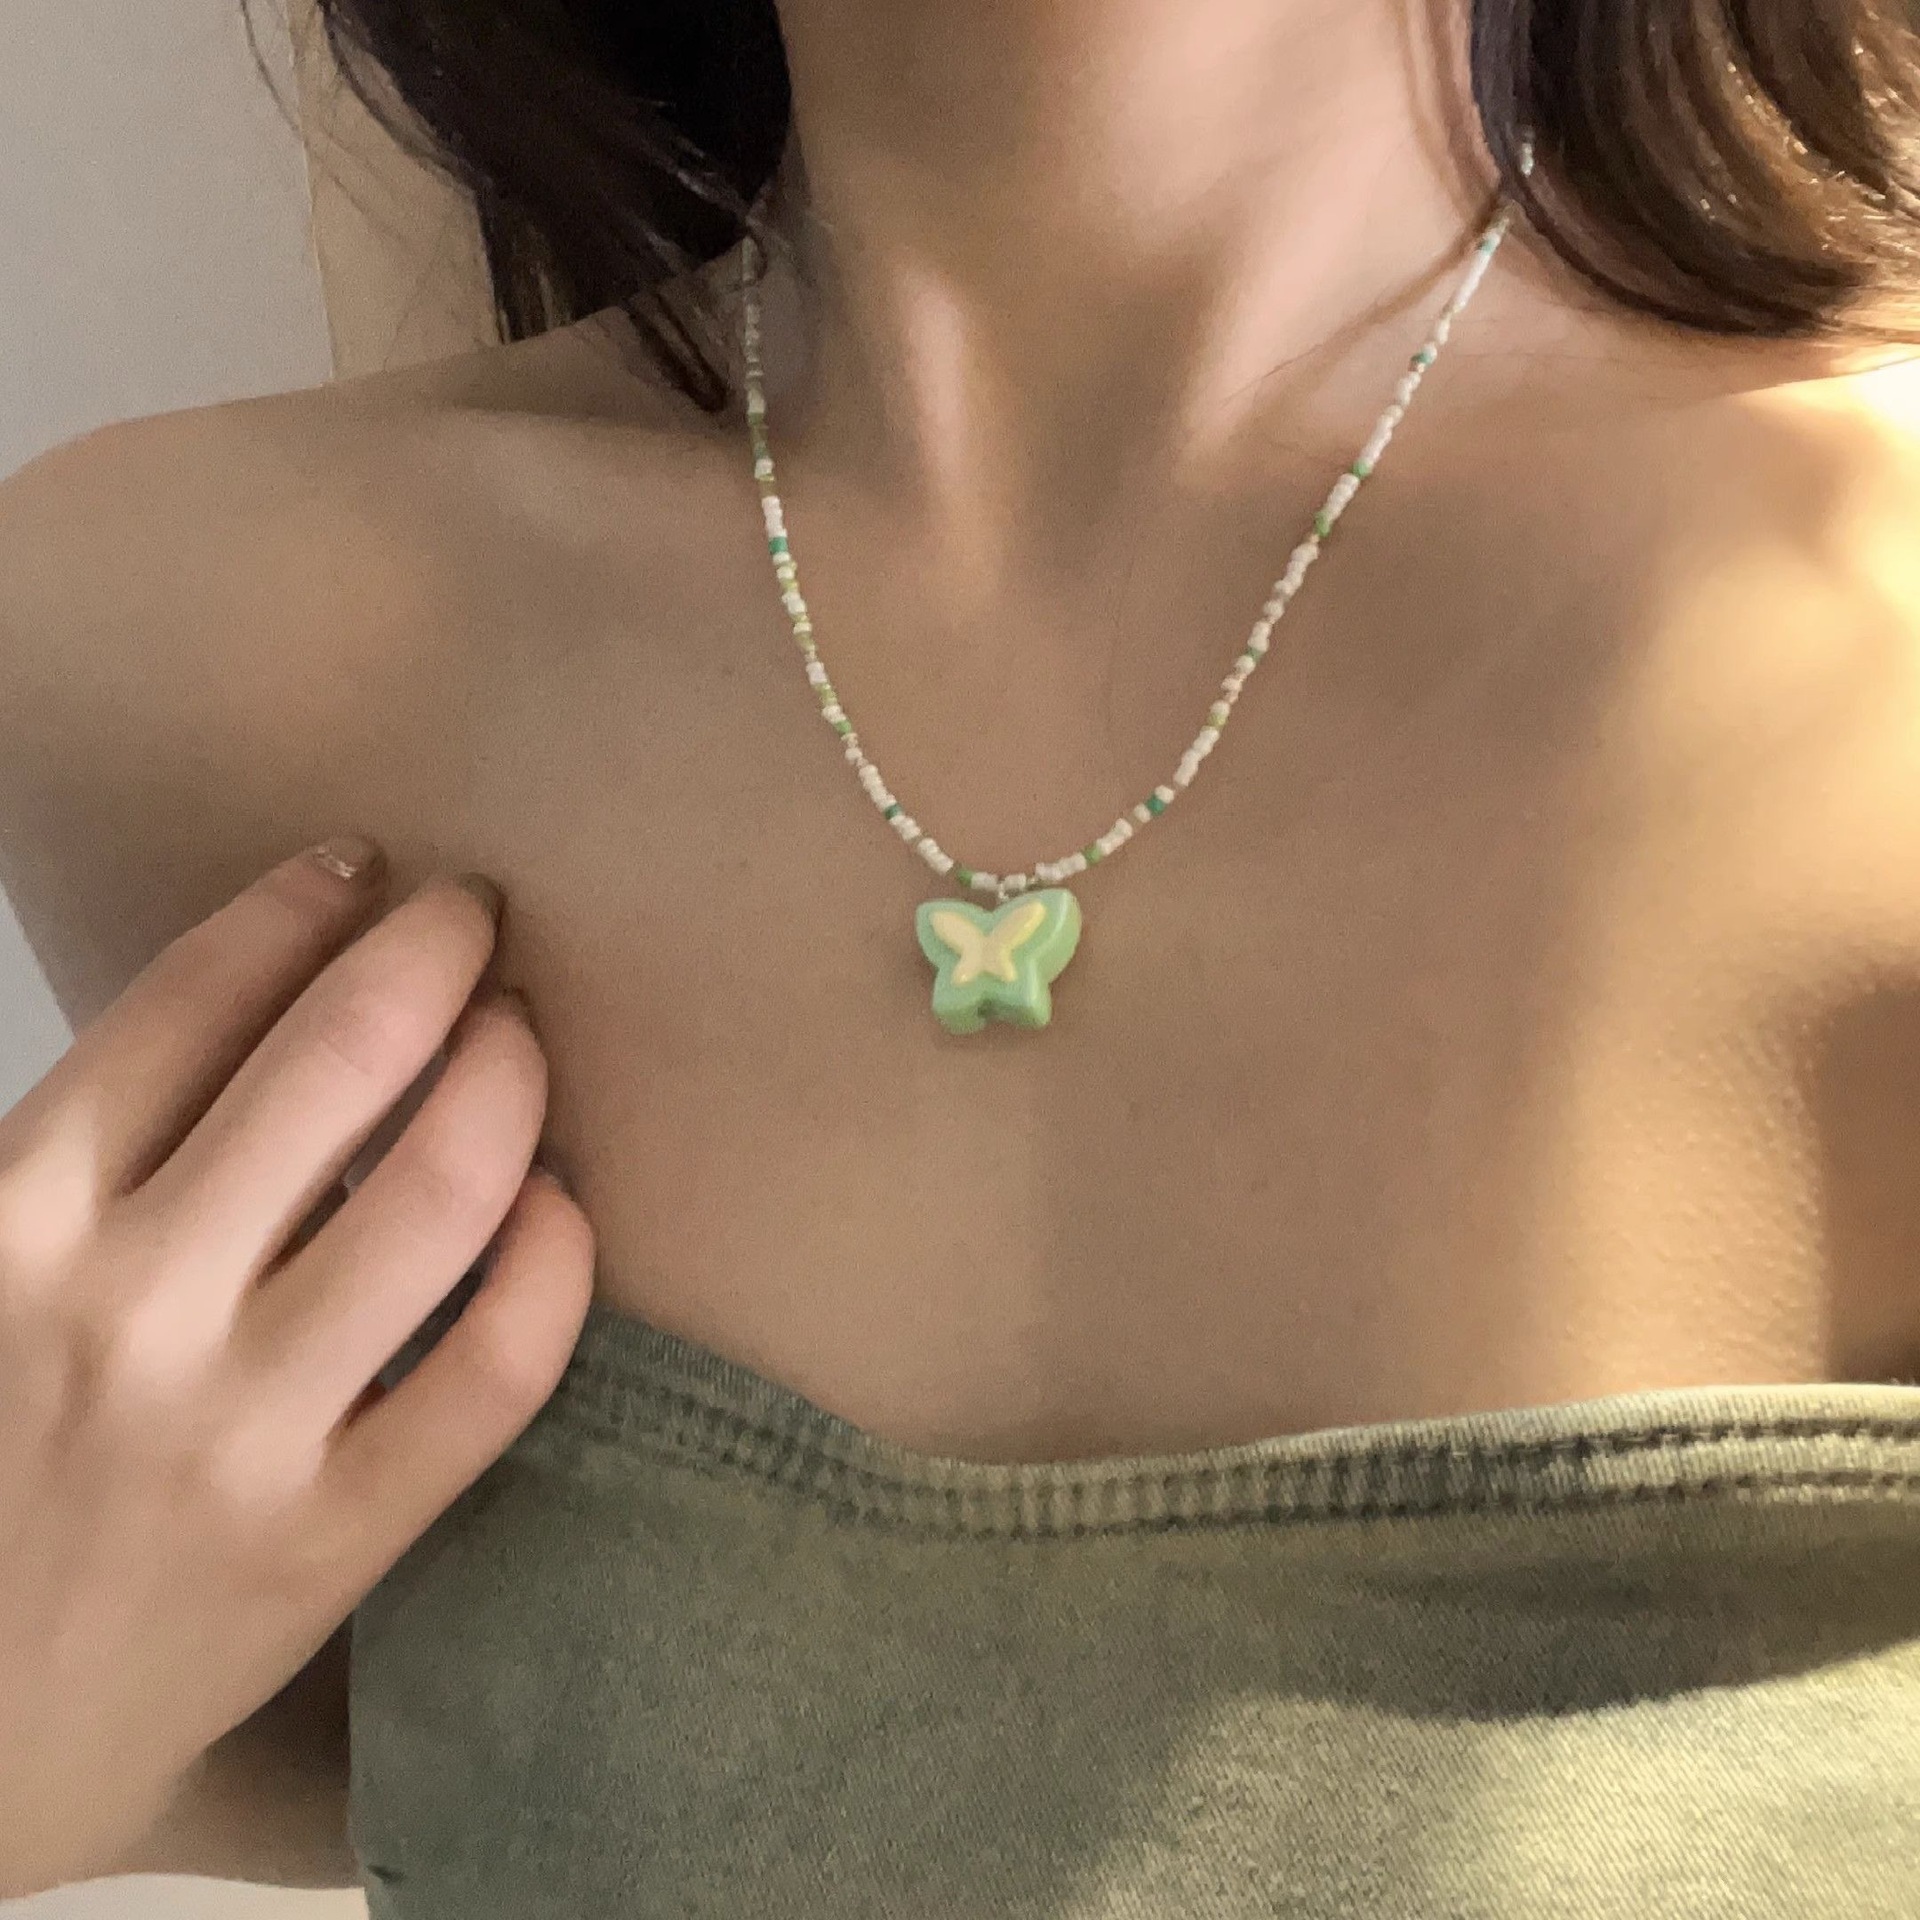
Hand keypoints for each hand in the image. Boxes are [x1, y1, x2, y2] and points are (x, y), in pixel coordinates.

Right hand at [0, 836, 593, 1894]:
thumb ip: (96, 1155)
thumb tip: (266, 996)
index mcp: (16, 1214)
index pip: (191, 1000)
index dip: (299, 905)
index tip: (367, 865)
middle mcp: (126, 1302)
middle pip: (339, 1060)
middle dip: (435, 953)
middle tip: (480, 917)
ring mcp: (236, 1425)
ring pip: (440, 1190)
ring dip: (509, 1075)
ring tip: (525, 1033)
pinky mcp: (328, 1538)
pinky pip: (494, 1368)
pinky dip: (557, 1264)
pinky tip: (568, 1205)